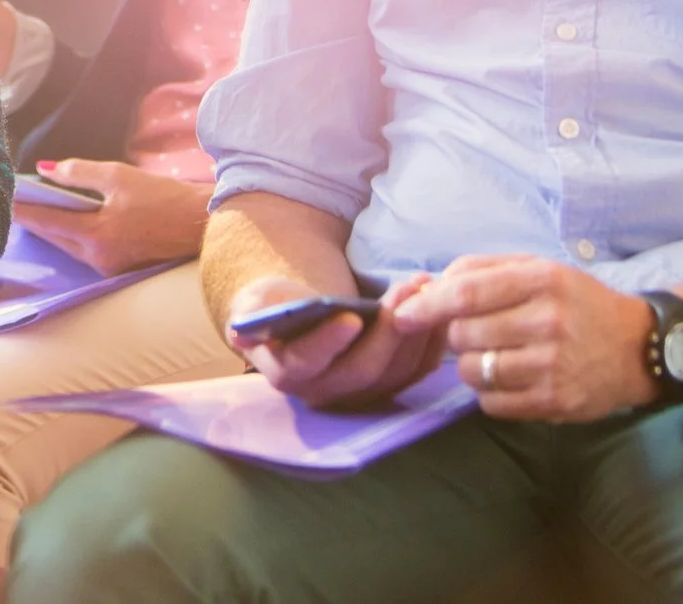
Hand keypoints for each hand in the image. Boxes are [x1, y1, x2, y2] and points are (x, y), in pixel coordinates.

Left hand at [16, 158, 207, 274]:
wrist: (202, 225)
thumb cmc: (164, 197)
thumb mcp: (119, 176)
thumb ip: (79, 173)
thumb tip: (45, 169)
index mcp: (97, 234)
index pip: (47, 222)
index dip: (21, 210)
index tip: (1, 201)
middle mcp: (99, 257)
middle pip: (54, 237)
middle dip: (33, 220)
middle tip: (12, 202)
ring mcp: (109, 267)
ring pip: (68, 247)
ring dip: (51, 229)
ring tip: (33, 209)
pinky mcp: (119, 269)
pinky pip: (85, 252)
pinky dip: (72, 237)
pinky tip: (65, 222)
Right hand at [227, 272, 442, 409]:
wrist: (291, 323)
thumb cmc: (273, 307)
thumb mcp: (257, 304)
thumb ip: (255, 315)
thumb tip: (244, 329)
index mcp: (285, 371)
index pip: (306, 364)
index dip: (327, 343)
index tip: (349, 317)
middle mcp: (322, 393)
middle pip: (362, 371)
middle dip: (388, 329)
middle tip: (405, 289)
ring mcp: (358, 395)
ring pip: (395, 373)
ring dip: (416, 329)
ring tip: (423, 286)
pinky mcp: (385, 388)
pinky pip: (415, 372)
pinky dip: (431, 341)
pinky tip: (437, 307)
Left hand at [391, 255, 657, 421]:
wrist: (639, 347)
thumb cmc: (576, 303)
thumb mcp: (537, 270)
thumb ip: (481, 270)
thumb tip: (428, 284)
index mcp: (541, 280)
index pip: (465, 293)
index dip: (425, 305)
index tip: (401, 314)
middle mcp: (548, 321)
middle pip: (462, 334)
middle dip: (457, 335)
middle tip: (477, 333)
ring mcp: (553, 365)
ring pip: (472, 371)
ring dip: (471, 365)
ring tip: (496, 355)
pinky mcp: (556, 402)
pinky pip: (492, 403)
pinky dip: (490, 393)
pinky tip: (511, 378)